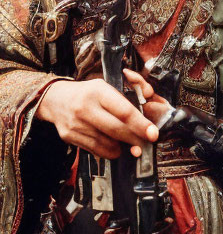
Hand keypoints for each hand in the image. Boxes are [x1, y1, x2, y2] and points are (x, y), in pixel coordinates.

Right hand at [36, 69, 167, 159]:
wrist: (55, 99)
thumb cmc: (89, 92)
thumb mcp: (107, 84)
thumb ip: (129, 91)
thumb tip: (150, 101)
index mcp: (99, 91)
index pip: (124, 111)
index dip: (140, 124)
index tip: (153, 133)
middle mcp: (85, 108)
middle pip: (116, 129)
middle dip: (135, 138)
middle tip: (147, 143)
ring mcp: (75, 124)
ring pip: (105, 142)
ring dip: (122, 146)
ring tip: (133, 146)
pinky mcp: (69, 136)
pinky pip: (94, 149)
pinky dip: (108, 151)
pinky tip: (116, 148)